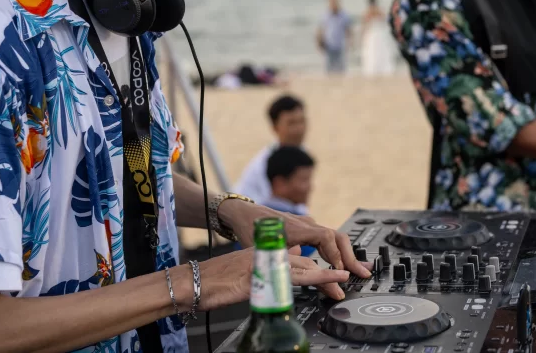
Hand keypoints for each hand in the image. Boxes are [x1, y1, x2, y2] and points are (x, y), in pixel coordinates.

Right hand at [192, 246, 351, 310]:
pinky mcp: (257, 276)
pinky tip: (325, 280)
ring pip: (302, 266)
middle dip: (327, 271)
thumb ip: (263, 271)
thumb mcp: (243, 271)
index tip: (334, 274)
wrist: (190, 282)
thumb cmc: (212, 280)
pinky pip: (289, 276)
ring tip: (343, 280)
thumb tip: (276, 277)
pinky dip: (311, 278)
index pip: (298, 258)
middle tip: (345, 280)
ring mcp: (262, 264)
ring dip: (325, 274)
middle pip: (305, 261)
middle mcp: (266, 255)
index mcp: (264, 254)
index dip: (318, 267)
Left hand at [221, 201, 371, 278]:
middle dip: (351, 256)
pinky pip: (326, 239)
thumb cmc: (250, 229)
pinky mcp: (305, 229)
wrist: (242, 212)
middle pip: (337, 237)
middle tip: (362, 273)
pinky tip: (341, 262)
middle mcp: (306, 224)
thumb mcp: (263, 247)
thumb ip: (280, 258)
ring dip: (346, 254)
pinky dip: (337, 251)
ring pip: (334, 238)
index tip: (340, 271)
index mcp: (298, 228)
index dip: (335, 255)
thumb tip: (292, 273)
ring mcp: (307, 225)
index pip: (327, 238)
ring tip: (358, 269)